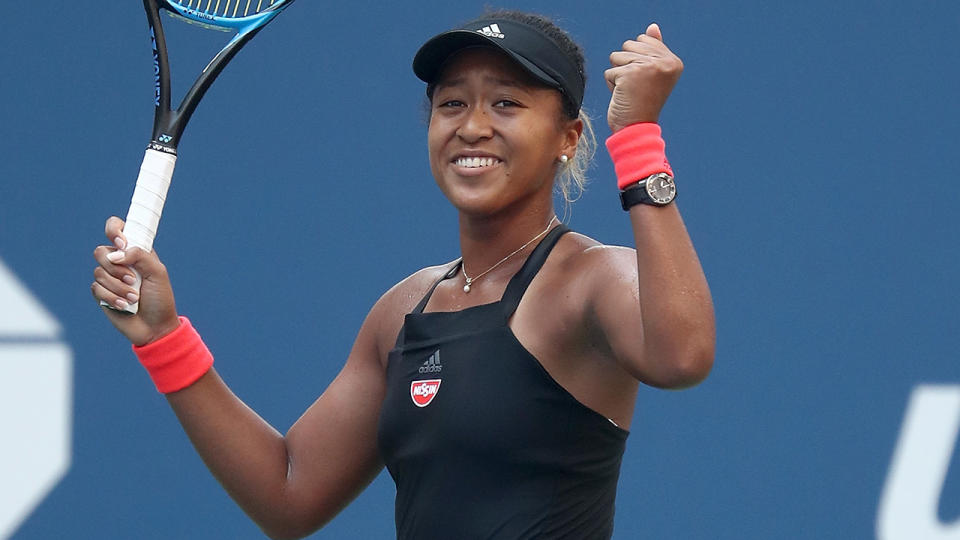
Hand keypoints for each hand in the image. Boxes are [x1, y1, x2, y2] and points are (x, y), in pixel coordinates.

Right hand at [91, 216, 179, 345]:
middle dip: (116, 268)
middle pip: (100, 251)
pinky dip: (112, 297)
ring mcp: (109, 278)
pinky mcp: (101, 293)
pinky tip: (124, 306)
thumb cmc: (160, 298)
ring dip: (118, 287)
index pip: (116, 228)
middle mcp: (120, 262)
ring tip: (134, 298)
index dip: (114, 230)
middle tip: (133, 279)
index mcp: (135, 251)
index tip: (121, 243)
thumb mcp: (157, 272)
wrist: (155, 327)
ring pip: (98, 271)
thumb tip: (114, 254)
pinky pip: (97, 288)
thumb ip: (139, 255)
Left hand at [605, 23, 683, 131]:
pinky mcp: (629, 74)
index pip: (644, 39)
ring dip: (618, 75)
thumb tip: (652, 27)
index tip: (646, 81)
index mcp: (673, 61)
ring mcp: (647, 67)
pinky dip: (611, 85)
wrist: (637, 130)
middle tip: (636, 87)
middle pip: (629, 45)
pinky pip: (609, 72)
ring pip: (617, 56)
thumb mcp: (650, 74)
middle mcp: (663, 62)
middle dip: (626, 65)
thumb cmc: (642, 103)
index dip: (637, 60)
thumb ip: (653, 49)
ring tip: (629, 91)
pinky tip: (622, 97)